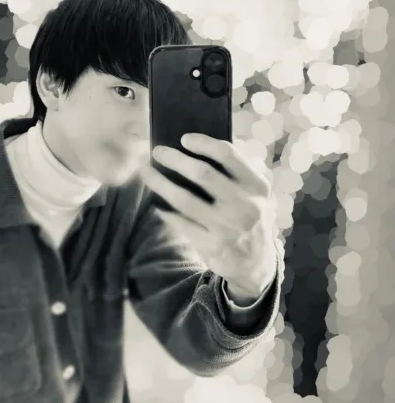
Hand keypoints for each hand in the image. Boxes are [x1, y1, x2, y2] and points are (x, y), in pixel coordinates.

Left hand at [140, 134, 277, 297]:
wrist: (256, 263)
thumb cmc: (249, 216)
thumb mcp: (257, 194)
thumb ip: (239, 171)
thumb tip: (197, 148)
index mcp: (257, 185)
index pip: (228, 154)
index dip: (203, 143)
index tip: (184, 139)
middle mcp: (245, 205)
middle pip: (202, 173)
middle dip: (174, 159)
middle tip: (157, 151)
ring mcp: (228, 227)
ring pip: (183, 199)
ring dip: (159, 183)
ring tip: (146, 172)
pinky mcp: (212, 245)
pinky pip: (180, 223)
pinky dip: (165, 212)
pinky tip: (156, 204)